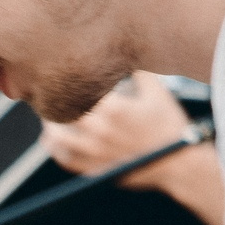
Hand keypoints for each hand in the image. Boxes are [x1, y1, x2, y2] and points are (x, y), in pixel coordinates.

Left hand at [41, 72, 192, 191]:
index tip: (62, 75)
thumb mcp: (158, 93)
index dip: (69, 81)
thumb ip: (139, 72)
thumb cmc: (169, 127)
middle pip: (63, 113)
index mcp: (114, 109)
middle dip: (54, 102)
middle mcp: (100, 131)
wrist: (177, 164)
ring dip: (49, 127)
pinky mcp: (96, 170)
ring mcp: (95, 153)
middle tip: (48, 93)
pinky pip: (66, 161)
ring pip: (58, 139)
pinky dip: (56, 150)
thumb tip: (125, 55)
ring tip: (47, 118)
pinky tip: (52, 142)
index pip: (79, 90)